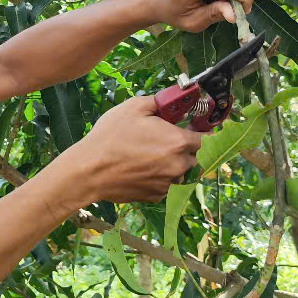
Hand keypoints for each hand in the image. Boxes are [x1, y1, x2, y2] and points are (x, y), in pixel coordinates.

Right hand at [62, 95, 202, 203]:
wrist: (89, 171)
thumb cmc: (110, 137)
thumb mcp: (133, 107)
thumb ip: (159, 102)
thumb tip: (171, 101)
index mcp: (178, 142)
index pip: (208, 139)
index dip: (205, 133)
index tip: (199, 130)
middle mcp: (179, 166)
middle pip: (197, 158)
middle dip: (189, 149)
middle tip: (172, 140)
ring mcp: (168, 184)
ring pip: (182, 173)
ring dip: (176, 164)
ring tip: (155, 156)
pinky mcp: (156, 196)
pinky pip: (167, 186)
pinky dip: (161, 178)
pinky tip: (144, 169)